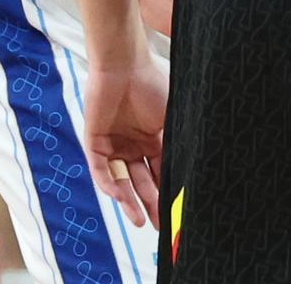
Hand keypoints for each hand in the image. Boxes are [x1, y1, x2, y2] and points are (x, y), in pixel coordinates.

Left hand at [83, 47, 167, 228]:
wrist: (123, 66)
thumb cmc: (151, 84)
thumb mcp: (171, 117)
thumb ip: (178, 141)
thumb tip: (195, 165)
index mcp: (153, 139)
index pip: (161, 171)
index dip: (168, 191)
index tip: (177, 210)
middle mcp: (133, 145)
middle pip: (142, 181)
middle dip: (151, 203)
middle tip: (160, 224)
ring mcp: (114, 145)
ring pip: (121, 181)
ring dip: (130, 201)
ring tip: (140, 221)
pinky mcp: (94, 143)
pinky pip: (101, 170)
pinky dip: (110, 184)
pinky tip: (120, 197)